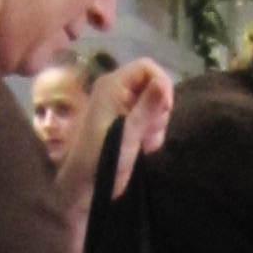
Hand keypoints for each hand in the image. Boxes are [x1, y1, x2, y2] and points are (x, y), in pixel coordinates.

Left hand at [88, 56, 175, 193]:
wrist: (86, 185)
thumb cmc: (101, 156)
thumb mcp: (127, 131)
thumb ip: (147, 106)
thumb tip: (164, 83)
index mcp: (113, 85)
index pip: (146, 67)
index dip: (161, 83)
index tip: (166, 107)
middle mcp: (119, 91)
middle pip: (154, 85)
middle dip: (159, 109)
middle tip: (150, 129)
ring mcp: (124, 108)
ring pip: (156, 105)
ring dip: (157, 124)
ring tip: (144, 142)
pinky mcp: (130, 124)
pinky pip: (152, 120)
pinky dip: (153, 134)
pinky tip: (144, 148)